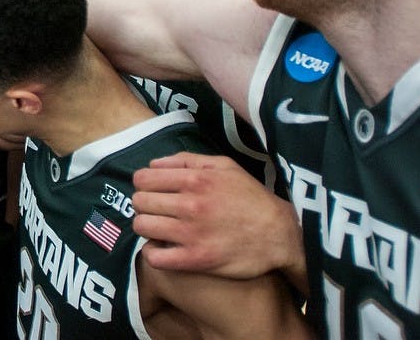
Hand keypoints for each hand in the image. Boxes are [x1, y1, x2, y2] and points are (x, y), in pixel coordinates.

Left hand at [131, 153, 306, 289]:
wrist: (280, 235)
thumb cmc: (251, 198)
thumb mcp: (225, 166)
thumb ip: (188, 160)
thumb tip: (154, 163)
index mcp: (194, 179)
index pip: (143, 179)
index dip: (143, 185)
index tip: (152, 192)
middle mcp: (189, 204)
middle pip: (139, 202)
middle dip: (144, 205)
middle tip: (157, 211)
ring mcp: (191, 233)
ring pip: (142, 226)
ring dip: (147, 227)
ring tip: (159, 229)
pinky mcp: (195, 260)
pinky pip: (154, 256)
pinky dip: (153, 253)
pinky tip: (164, 249)